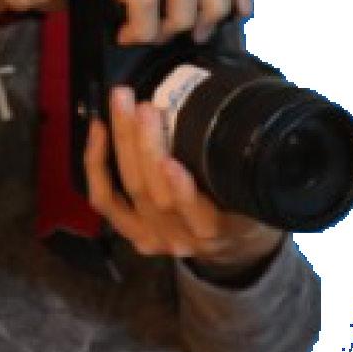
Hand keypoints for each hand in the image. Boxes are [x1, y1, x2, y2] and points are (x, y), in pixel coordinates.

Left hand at [84, 84, 285, 263]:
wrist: (234, 248)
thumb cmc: (246, 210)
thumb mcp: (255, 195)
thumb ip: (242, 170)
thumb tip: (234, 114)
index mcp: (217, 231)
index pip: (198, 215)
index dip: (181, 192)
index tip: (172, 162)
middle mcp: (181, 238)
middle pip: (155, 195)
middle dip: (146, 146)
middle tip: (145, 107)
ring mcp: (152, 237)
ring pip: (130, 189)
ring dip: (123, 142)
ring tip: (123, 103)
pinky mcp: (132, 231)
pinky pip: (105, 200)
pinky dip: (96, 164)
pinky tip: (98, 129)